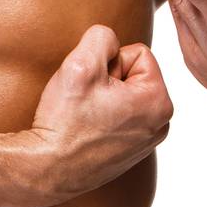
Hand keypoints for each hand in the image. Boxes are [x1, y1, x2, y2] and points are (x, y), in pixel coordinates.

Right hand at [16, 24, 173, 206]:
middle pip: (134, 74)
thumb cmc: (64, 121)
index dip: (109, 62)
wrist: (45, 169)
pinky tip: (85, 130)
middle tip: (87, 101)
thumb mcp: (81, 63)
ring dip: (103, 97)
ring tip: (85, 115)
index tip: (94, 86)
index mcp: (159, 102)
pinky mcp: (130, 152)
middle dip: (109, 79)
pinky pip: (119, 115)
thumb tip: (112, 41)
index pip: (138, 53)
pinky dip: (102, 117)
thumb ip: (102, 36)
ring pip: (124, 94)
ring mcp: (146, 141)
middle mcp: (161, 124)